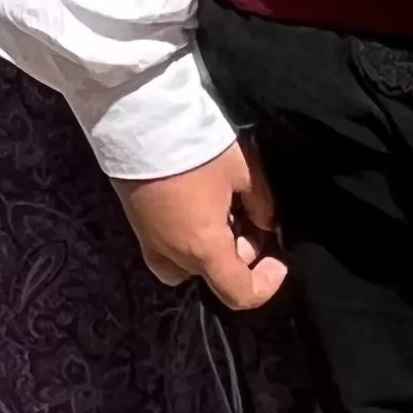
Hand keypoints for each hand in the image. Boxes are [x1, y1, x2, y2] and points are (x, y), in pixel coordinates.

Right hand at [112, 138, 287, 309]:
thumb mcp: (242, 172)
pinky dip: (182, 242)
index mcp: (204, 248)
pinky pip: (163, 250)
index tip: (277, 260)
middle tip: (248, 220)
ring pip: (183, 268)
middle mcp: (174, 254)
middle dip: (238, 257)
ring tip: (216, 219)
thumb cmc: (196, 148)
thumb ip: (261, 205)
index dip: (266, 284)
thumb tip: (265, 223)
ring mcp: (149, 240)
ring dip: (205, 254)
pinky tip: (192, 209)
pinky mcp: (135, 224)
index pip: (240, 293)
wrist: (140, 119)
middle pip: (212, 277)